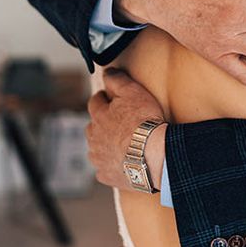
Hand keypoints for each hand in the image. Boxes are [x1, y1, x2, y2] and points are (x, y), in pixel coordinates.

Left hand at [87, 68, 165, 189]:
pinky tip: (123, 162)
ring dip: (105, 144)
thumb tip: (107, 71)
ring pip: (97, 148)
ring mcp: (98, 158)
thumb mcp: (133, 91)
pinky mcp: (106, 175)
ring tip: (123, 143)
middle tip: (121, 122)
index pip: (95, 102)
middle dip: (103, 122)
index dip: (104, 98)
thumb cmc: (144, 122)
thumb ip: (118, 80)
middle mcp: (93, 137)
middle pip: (93, 126)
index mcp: (98, 116)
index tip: (112, 99)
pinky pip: (104, 168)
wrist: (152, 155)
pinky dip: (111, 164)